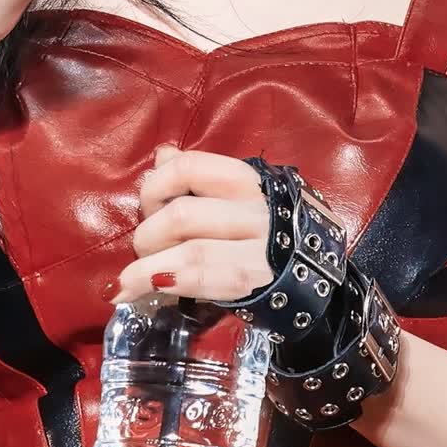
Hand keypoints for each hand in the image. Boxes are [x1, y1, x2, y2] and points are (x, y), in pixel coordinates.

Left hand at [108, 145, 274, 303]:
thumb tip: (162, 155)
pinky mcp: (256, 282)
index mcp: (247, 182)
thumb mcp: (238, 197)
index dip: (155, 187)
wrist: (318, 274)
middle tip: (147, 250)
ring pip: (190, 250)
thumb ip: (198, 176)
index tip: (148, 209)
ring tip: (129, 281)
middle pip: (182, 214)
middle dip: (149, 235)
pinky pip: (202, 279)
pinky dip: (162, 282)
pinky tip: (132, 291)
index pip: (188, 167)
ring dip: (148, 267)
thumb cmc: (266, 231)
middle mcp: (256, 210)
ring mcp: (261, 249)